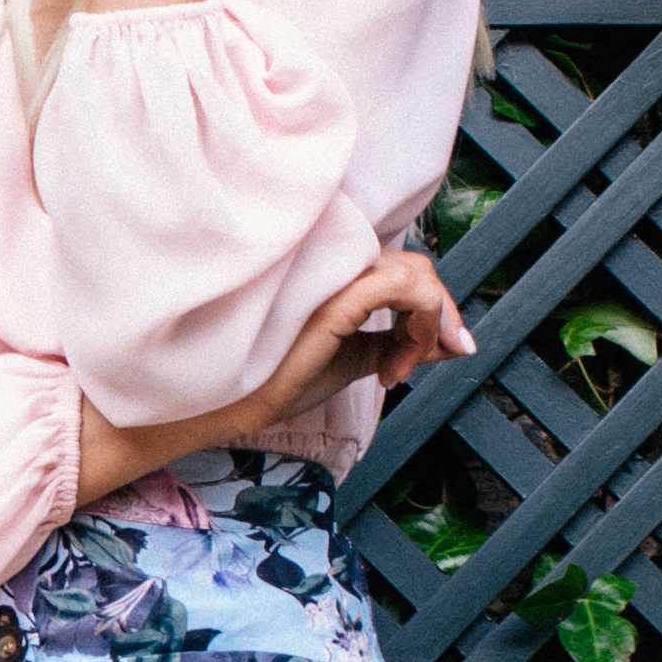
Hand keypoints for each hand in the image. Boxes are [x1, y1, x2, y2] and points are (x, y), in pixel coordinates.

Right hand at [74, 248, 472, 510]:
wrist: (212, 402)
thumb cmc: (266, 378)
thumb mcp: (344, 360)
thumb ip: (389, 346)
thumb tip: (450, 346)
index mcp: (333, 267)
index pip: (402, 267)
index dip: (433, 309)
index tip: (438, 354)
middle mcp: (333, 258)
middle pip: (416, 267)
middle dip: (441, 318)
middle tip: (444, 358)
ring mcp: (330, 272)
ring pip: (416, 273)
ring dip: (430, 325)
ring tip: (399, 370)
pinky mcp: (331, 296)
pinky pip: (400, 287)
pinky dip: (419, 324)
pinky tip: (393, 370)